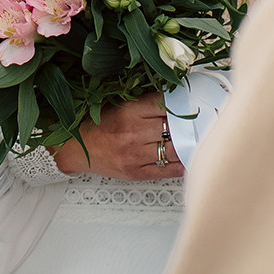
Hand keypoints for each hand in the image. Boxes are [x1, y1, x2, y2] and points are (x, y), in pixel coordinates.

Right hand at [48, 93, 182, 180]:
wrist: (78, 147)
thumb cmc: (97, 124)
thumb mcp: (119, 105)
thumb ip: (145, 103)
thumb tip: (175, 101)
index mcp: (129, 111)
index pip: (165, 106)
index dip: (180, 105)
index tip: (189, 105)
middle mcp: (133, 133)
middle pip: (172, 128)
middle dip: (186, 125)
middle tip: (196, 123)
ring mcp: (135, 154)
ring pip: (173, 149)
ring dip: (185, 145)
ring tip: (192, 139)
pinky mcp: (136, 172)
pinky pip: (166, 169)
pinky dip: (179, 165)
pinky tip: (184, 158)